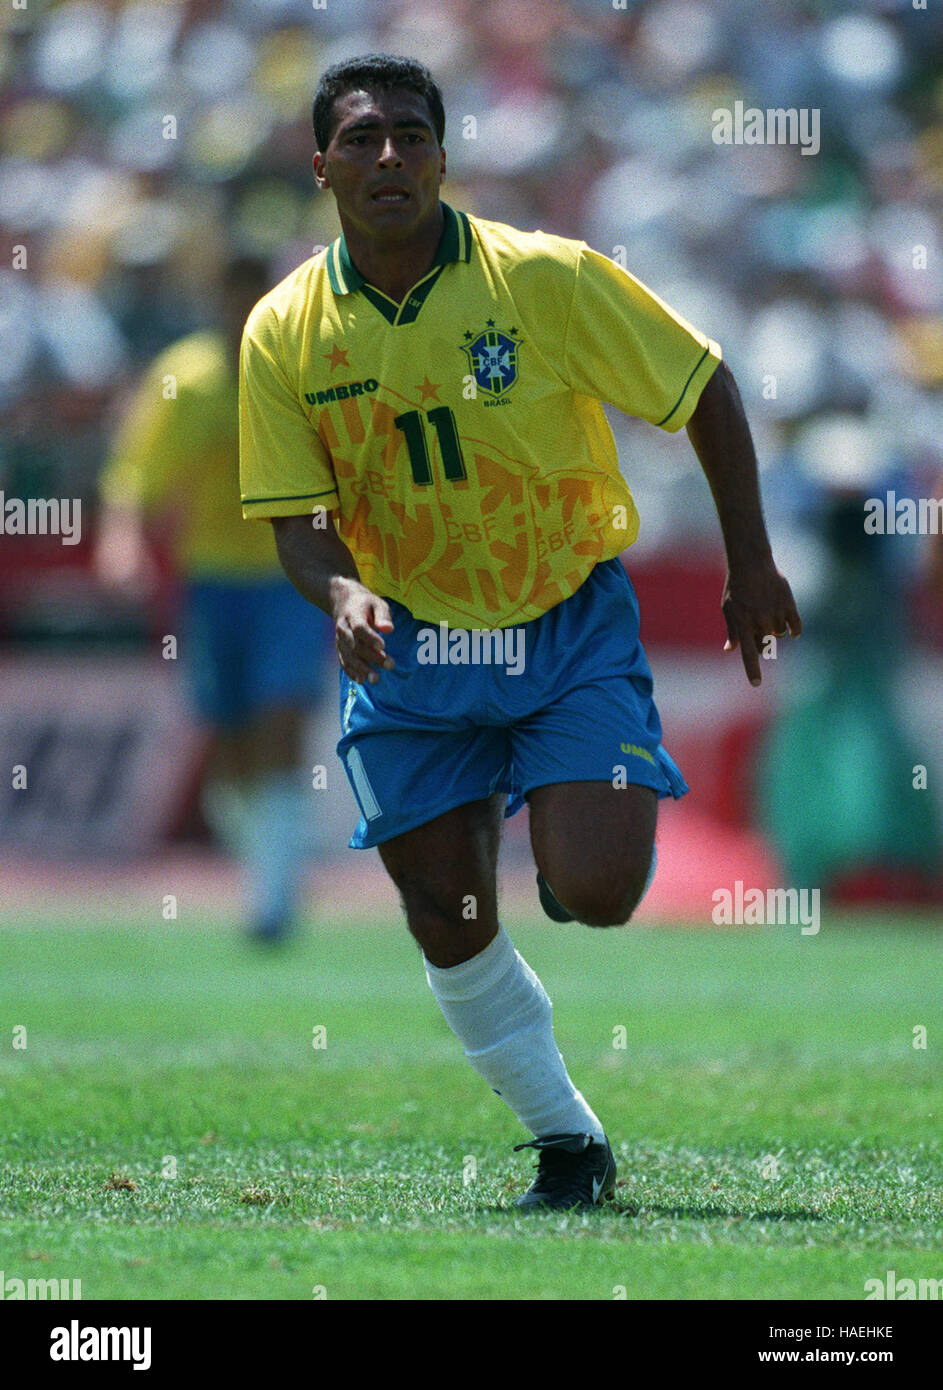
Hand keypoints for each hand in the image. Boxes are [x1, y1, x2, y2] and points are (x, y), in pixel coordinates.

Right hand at [332, 581, 395, 685]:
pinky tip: (361, 680)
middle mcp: (343, 629)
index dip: (370, 638)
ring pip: (349, 656)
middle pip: (356, 645)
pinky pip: (344, 661)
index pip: (360, 628)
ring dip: (362, 668)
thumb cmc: (366, 605)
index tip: (383, 646)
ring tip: (375, 679)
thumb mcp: (377, 603)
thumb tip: (389, 629)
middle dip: (372, 657)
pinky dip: (351, 672)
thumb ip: (383, 616)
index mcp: (353, 615)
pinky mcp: (340, 648)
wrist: (344, 603)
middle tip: (390, 665)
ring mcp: (340, 640)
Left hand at [721, 564, 801, 685]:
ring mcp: (775, 613)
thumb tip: (729, 649)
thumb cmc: (737, 587)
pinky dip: (794, 630)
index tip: (756, 684)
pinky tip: (792, 630)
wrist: (752, 564)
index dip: (752, 669)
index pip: (747, 653)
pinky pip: (795, 627)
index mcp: (742, 624)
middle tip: (757, 628)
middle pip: (764, 646)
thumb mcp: (728, 608)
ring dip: (775, 631)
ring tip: (768, 615)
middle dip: (761, 642)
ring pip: (779, 635)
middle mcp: (759, 621)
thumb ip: (732, 630)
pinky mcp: (789, 605)